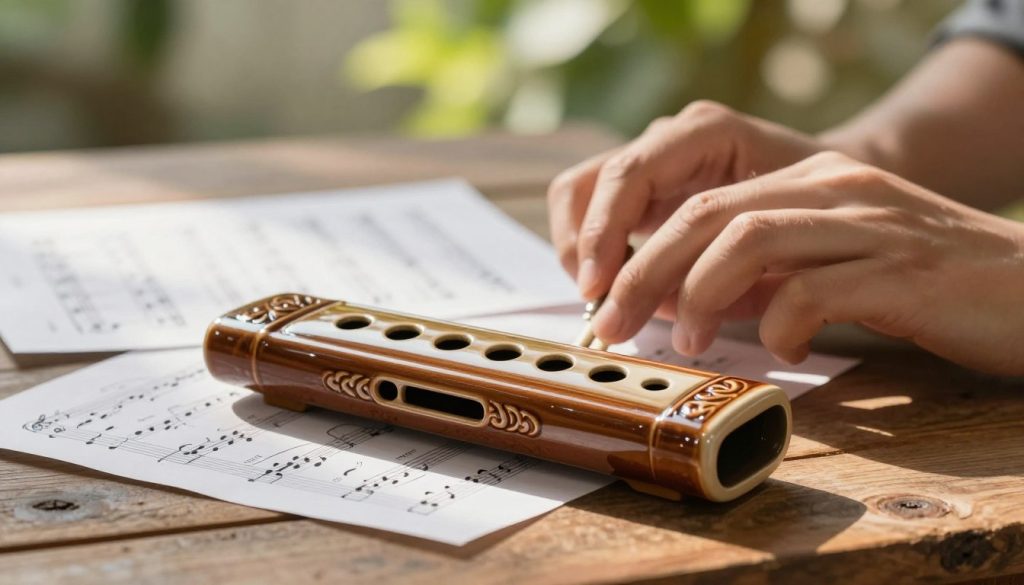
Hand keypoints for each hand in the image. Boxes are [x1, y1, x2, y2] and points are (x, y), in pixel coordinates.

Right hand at [547, 100, 823, 297]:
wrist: (838, 196)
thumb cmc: (817, 219)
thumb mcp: (786, 244)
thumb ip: (725, 269)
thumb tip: (660, 305)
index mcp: (707, 133)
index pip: (628, 175)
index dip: (603, 234)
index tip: (599, 288)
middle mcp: (670, 137)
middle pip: (587, 184)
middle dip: (583, 251)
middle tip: (599, 308)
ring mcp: (651, 158)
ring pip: (578, 197)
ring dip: (582, 254)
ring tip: (607, 301)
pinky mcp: (644, 188)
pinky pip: (595, 214)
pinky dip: (596, 254)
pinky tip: (617, 288)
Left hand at [589, 151, 1023, 375]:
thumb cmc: (930, 286)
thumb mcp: (837, 264)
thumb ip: (772, 269)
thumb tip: (691, 300)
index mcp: (813, 184)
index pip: (703, 203)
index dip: (644, 251)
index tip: (609, 301)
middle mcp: (835, 191)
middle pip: (709, 215)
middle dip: (647, 272)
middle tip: (610, 325)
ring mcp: (870, 225)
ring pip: (751, 237)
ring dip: (699, 294)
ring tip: (686, 341)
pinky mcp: (904, 270)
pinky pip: (817, 288)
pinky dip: (782, 322)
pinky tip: (785, 351)